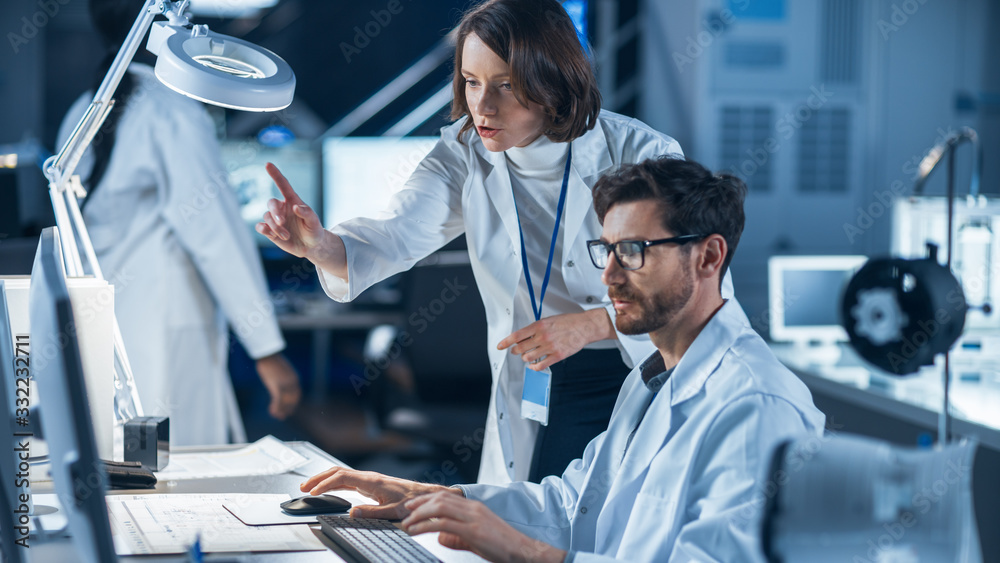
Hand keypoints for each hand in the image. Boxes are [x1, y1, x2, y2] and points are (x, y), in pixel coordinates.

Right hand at [255, 353, 300, 418]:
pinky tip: (271, 412)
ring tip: (277, 416)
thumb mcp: (282, 369)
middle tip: (283, 416)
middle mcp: (292, 383)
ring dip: (281, 410)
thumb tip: (281, 381)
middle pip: (292, 400)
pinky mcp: (277, 386)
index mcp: (294, 378)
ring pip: (285, 402)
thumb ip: (284, 377)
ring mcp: (285, 385)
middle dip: (288, 409)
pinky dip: (275, 407)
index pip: (297, 394)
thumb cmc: (272, 360)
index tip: (290, 410)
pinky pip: (278, 401)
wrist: (268, 354)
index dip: (293, 403)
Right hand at [258, 163, 325, 258]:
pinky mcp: (270, 231)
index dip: (275, 174)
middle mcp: (282, 208)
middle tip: (282, 223)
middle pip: (271, 203)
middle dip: (275, 213)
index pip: (283, 185)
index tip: (268, 164)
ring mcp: (275, 219)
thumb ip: (307, 213)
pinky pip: (260, 227)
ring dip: (275, 227)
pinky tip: (272, 234)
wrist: (311, 246)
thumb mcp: (314, 222)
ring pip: (267, 217)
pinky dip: (264, 229)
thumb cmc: (314, 230)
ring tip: (287, 235)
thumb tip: (296, 207)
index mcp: (292, 201)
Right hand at [299, 466, 458, 519]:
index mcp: (371, 481)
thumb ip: (372, 512)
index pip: (342, 477)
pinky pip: (347, 479)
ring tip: (310, 487)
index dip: (325, 483)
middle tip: (303, 487)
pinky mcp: (370, 483)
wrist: (423, 495)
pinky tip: (329, 487)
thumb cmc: (411, 502)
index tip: (312, 491)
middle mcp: (368, 477)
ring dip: (325, 479)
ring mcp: (368, 479)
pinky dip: (334, 482)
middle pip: (338, 472)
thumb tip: (351, 512)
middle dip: (319, 478)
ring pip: (341, 474)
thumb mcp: (393, 511)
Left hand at [402, 492, 566, 562]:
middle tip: (405, 512)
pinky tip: (416, 531)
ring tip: (407, 523)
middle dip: (419, 504)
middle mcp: (473, 508)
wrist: (523, 551)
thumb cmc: (503, 547)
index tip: (413, 505)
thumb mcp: (476, 540)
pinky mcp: (473, 530)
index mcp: (475, 508)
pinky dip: (425, 526)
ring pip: (439, 507)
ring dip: (419, 514)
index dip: (427, 499)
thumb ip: (457, 537)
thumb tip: (440, 537)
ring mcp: (473, 518)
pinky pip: (444, 524)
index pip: (446, 496)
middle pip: (440, 498)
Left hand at [497, 309, 615, 370]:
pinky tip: (533, 365)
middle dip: (515, 351)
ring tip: (527, 356)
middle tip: (516, 351)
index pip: (517, 335)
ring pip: (528, 358)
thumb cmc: (567, 322)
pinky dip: (534, 367)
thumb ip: (535, 328)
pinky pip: (540, 365)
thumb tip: (522, 337)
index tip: (500, 346)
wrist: (584, 327)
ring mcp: (550, 347)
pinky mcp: (557, 356)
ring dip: (525, 358)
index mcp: (539, 325)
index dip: (506, 342)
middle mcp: (542, 336)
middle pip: (520, 348)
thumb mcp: (548, 320)